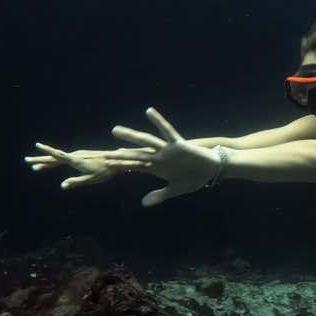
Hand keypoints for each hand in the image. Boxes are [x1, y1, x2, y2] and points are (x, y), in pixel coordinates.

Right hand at [25, 146, 130, 188]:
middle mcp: (75, 156)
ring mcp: (77, 155)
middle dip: (40, 159)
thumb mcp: (90, 179)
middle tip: (26, 160)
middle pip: (54, 157)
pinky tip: (50, 164)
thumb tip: (62, 186)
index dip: (47, 151)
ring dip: (46, 162)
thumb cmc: (104, 171)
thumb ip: (76, 182)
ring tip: (35, 167)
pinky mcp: (80, 156)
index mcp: (76, 160)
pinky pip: (63, 159)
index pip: (58, 155)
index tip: (37, 146)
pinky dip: (54, 161)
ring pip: (58, 158)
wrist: (116, 161)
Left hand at [104, 107, 222, 206]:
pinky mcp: (179, 144)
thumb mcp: (175, 189)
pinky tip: (148, 111)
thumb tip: (143, 203)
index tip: (108, 165)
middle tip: (104, 152)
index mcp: (157, 168)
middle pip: (136, 154)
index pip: (136, 166)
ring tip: (115, 131)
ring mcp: (167, 150)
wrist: (211, 170)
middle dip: (120, 153)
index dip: (122, 165)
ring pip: (146, 141)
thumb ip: (159, 195)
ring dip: (131, 137)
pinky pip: (167, 131)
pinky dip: (159, 121)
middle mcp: (159, 157)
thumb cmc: (195, 178)